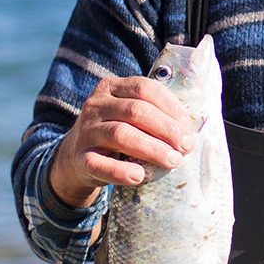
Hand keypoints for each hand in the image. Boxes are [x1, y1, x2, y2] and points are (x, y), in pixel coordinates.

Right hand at [48, 76, 196, 208]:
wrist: (75, 158)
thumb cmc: (115, 134)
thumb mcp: (128, 116)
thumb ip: (153, 114)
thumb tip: (189, 129)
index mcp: (111, 88)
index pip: (144, 88)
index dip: (169, 105)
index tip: (187, 124)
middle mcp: (96, 105)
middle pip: (136, 111)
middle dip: (166, 129)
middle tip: (186, 146)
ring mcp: (86, 131)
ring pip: (121, 134)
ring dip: (152, 148)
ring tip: (173, 160)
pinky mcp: (80, 158)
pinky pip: (100, 164)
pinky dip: (120, 171)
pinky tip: (139, 176)